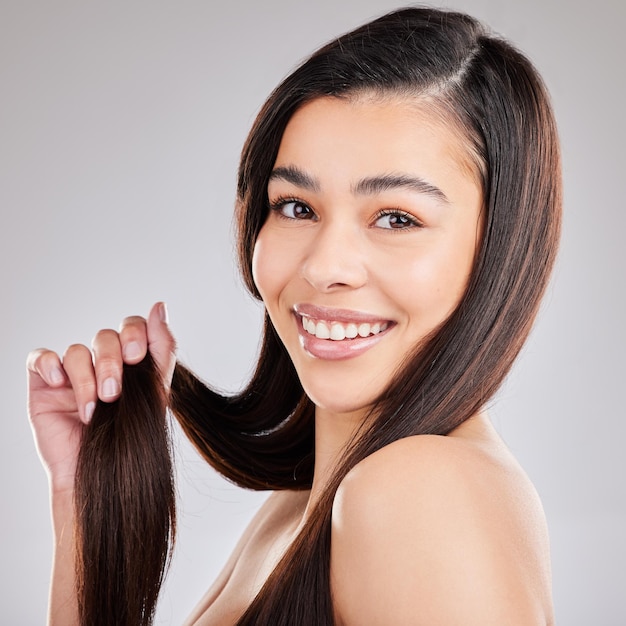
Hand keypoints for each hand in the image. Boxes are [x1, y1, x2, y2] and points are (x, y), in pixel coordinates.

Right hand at [26, 302, 175, 492]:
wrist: (100, 475)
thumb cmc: (128, 437)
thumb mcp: (155, 391)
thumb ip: (161, 349)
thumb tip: (160, 306)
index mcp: (130, 361)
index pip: (133, 326)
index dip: (136, 333)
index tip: (137, 356)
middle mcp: (101, 362)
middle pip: (106, 337)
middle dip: (112, 362)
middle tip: (114, 394)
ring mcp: (73, 372)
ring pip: (78, 351)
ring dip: (87, 379)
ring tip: (93, 409)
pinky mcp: (45, 384)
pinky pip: (40, 357)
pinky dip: (50, 365)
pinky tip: (60, 384)